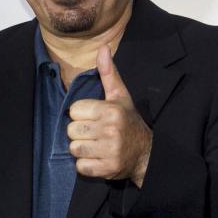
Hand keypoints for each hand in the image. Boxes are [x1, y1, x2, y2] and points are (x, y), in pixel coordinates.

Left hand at [67, 45, 151, 186]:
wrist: (146, 154)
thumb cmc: (128, 121)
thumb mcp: (119, 96)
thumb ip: (108, 73)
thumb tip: (103, 48)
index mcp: (111, 110)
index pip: (74, 110)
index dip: (81, 115)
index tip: (94, 118)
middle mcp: (111, 130)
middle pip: (71, 130)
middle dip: (80, 133)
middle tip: (95, 133)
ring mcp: (110, 150)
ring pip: (74, 149)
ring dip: (82, 150)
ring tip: (96, 146)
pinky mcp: (107, 169)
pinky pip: (80, 167)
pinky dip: (86, 166)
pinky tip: (98, 159)